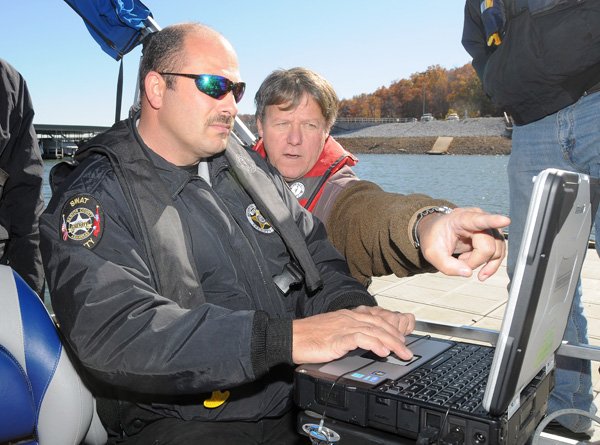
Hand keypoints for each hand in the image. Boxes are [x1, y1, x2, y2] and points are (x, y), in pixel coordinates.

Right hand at [292, 305, 414, 363]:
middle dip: (397, 337)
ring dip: (391, 342)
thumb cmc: (307, 336)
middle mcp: (348, 318)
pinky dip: (374, 344)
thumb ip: (347, 334)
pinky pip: (360, 339)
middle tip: (407, 349)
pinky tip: (383, 351)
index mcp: (347, 316)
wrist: (290, 337)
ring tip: (402, 353)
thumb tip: (361, 343)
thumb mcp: (332, 332)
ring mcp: (343, 327)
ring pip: (374, 331)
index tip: (401, 338)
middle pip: (379, 324)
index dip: (391, 328)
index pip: (375, 318)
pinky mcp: (337, 338)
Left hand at [417, 207, 509, 280]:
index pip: (479, 220)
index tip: (505, 220)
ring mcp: (488, 228)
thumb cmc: (435, 238)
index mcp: (461, 219)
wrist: (436, 233)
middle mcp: (479, 220)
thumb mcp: (432, 254)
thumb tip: (468, 272)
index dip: (493, 221)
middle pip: (489, 246)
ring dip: (481, 263)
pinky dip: (489, 265)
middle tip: (459, 261)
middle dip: (475, 261)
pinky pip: (498, 255)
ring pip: (497, 252)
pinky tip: (477, 268)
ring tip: (464, 260)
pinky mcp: (493, 238)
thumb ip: (447, 265)